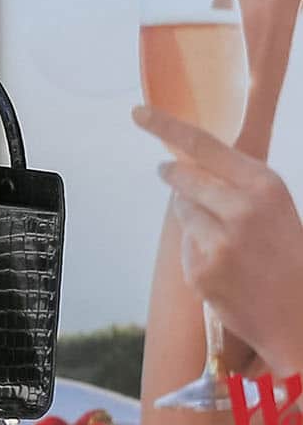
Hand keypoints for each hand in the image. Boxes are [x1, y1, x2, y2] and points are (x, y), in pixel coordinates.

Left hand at [133, 102, 302, 376]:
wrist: (299, 313)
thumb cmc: (285, 253)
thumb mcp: (273, 206)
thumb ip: (234, 183)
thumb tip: (182, 164)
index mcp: (264, 184)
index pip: (204, 145)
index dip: (166, 125)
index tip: (138, 112)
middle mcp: (242, 207)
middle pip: (182, 177)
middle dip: (173, 174)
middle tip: (167, 172)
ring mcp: (220, 240)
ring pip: (182, 211)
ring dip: (193, 218)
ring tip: (228, 239)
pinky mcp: (201, 269)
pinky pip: (186, 246)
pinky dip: (198, 252)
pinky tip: (226, 268)